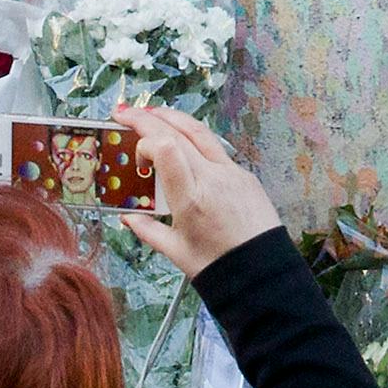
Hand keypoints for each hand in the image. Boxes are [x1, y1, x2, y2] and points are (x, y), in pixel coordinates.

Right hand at [115, 105, 280, 278]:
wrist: (263, 273)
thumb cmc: (220, 266)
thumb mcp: (176, 252)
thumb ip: (147, 230)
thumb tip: (127, 217)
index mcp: (192, 199)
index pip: (167, 148)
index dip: (145, 140)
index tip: (137, 157)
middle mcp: (212, 179)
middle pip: (178, 133)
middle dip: (147, 118)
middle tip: (124, 113)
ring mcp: (231, 173)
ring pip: (199, 132)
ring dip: (172, 118)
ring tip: (151, 114)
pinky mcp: (244, 175)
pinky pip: (215, 148)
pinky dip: (194, 138)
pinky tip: (182, 141)